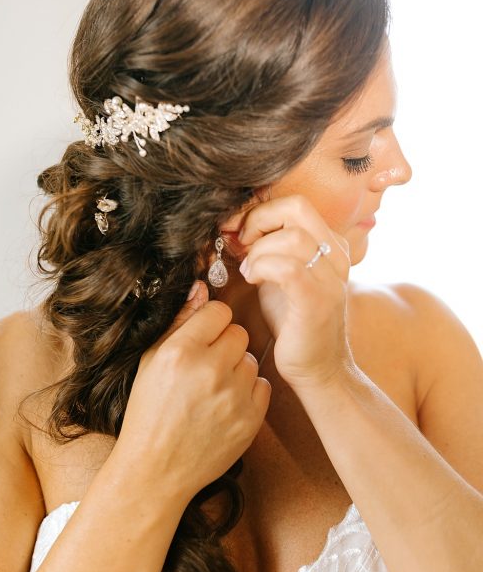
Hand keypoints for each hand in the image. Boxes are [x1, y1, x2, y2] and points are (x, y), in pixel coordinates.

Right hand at [116, 282, 271, 501]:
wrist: (156, 468)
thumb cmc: (148, 413)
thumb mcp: (149, 363)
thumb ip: (177, 324)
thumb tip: (200, 289)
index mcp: (180, 352)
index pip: (218, 310)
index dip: (210, 322)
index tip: (201, 337)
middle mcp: (209, 370)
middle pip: (239, 332)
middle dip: (224, 344)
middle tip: (205, 366)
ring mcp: (233, 396)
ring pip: (251, 359)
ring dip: (236, 369)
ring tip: (212, 389)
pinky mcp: (251, 418)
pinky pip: (263, 386)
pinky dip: (248, 392)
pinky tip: (225, 404)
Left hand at [235, 194, 353, 388]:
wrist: (318, 367)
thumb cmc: (294, 321)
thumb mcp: (279, 274)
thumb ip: (268, 248)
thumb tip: (235, 225)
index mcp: (329, 245)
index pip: (295, 204)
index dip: (259, 210)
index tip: (236, 230)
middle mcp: (336, 256)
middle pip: (296, 208)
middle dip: (257, 220)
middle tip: (240, 245)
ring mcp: (331, 277)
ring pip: (291, 237)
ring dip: (257, 250)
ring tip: (248, 270)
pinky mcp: (317, 300)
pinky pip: (288, 267)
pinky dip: (262, 267)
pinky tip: (253, 279)